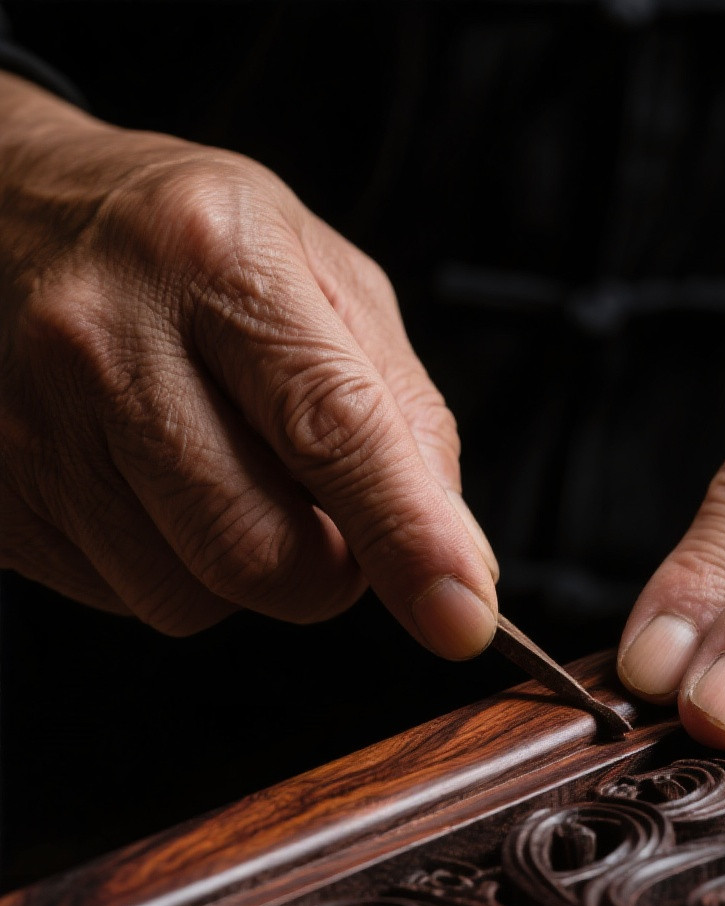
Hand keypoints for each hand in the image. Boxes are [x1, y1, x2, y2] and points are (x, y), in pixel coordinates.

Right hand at [0, 74, 497, 656]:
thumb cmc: (181, 250)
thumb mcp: (319, 276)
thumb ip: (402, 409)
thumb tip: (452, 553)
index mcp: (217, 261)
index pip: (336, 432)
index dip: (409, 539)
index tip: (462, 617)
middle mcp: (106, 338)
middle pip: (259, 553)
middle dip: (326, 571)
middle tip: (325, 513)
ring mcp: (30, 424)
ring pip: (188, 599)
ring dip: (239, 572)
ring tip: (216, 468)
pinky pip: (119, 597)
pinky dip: (165, 565)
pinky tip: (145, 481)